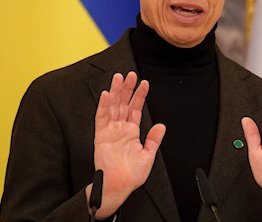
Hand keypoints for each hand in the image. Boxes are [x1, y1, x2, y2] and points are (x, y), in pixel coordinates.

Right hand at [87, 72, 165, 218]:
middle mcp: (120, 129)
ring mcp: (110, 131)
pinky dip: (103, 106)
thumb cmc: (131, 175)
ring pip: (112, 107)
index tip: (144, 83)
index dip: (139, 96)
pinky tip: (107, 95)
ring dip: (115, 92)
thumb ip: (154, 140)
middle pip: (123, 104)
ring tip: (119, 78)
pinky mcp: (101, 136)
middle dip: (127, 89)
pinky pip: (101, 118)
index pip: (135, 109)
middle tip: (131, 75)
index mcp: (131, 132)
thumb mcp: (148, 156)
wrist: (118, 186)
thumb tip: (161, 126)